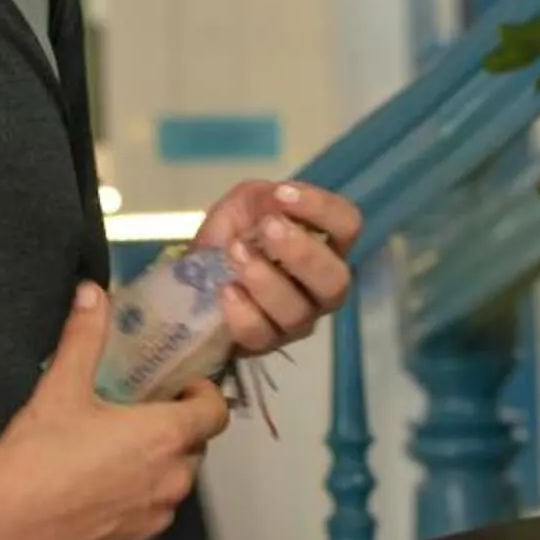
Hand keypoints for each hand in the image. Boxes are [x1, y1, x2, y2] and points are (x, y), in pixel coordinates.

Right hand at [0, 284, 230, 539]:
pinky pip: (152, 511)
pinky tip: (103, 486)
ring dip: (159, 463)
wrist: (2, 525)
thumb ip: (84, 335)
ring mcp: (155, 516)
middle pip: (195, 446)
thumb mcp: (61, 385)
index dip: (203, 393)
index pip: (215, 412)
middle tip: (141, 411)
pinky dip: (140, 495)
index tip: (178, 384)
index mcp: (166, 436)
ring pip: (174, 481)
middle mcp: (173, 479)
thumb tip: (92, 290)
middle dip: (177, 427)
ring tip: (120, 448)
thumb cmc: (39, 452)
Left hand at [193, 180, 360, 356]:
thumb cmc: (232, 236)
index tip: (281, 195)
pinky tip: (225, 288)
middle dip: (302, 252)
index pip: (347, 225)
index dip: (321, 208)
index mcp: (326, 245)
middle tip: (268, 228)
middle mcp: (321, 286)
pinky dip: (241, 310)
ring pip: (297, 311)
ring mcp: (297, 320)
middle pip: (336, 279)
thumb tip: (279, 200)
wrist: (192, 276)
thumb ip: (265, 198)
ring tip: (235, 252)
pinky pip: (261, 333)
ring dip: (265, 279)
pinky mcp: (265, 343)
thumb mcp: (245, 204)